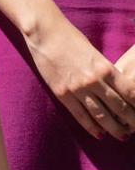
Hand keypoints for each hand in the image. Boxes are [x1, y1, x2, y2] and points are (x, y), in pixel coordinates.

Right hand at [25, 18, 134, 139]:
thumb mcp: (95, 54)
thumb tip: (118, 90)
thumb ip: (106, 72)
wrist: (43, 33)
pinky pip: (80, 115)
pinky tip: (99, 134)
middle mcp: (94, 81)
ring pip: (101, 116)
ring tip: (122, 136)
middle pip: (119, 108)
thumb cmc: (70, 38)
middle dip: (131, 121)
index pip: (130, 94)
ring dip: (114, 129)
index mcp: (105, 68)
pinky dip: (91, 127)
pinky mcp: (62, 93)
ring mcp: (77, 88)